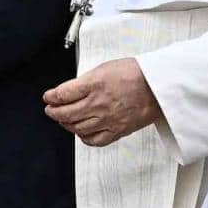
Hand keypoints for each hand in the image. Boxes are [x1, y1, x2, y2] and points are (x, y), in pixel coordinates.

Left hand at [44, 58, 161, 147]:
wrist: (159, 86)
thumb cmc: (137, 74)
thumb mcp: (105, 68)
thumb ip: (87, 80)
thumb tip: (72, 90)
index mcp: (94, 84)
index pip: (62, 94)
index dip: (51, 97)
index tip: (48, 97)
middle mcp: (98, 103)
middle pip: (65, 113)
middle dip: (53, 112)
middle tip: (50, 110)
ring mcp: (107, 119)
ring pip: (77, 128)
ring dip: (66, 124)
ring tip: (64, 120)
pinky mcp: (117, 131)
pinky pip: (94, 140)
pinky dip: (84, 138)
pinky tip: (81, 133)